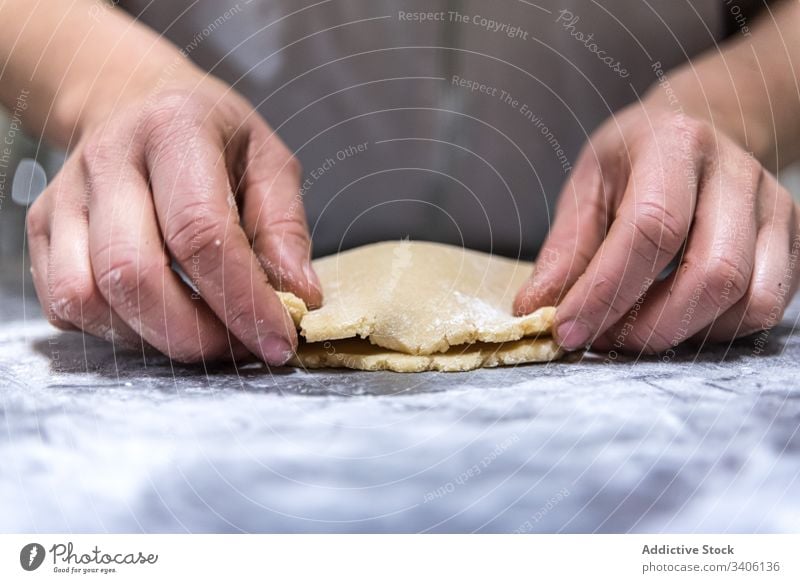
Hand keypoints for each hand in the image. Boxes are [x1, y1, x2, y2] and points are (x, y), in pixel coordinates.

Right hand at [26, 74, 320, 363]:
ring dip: (154, 338)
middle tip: (241, 346)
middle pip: (134, 274)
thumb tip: (301, 296)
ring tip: (203, 333)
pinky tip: (158, 317)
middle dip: (196, 333)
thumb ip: (285, 227)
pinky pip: (66, 306)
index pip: (200, 231)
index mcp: (174, 130)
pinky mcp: (40, 229)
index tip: (277, 339)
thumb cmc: (211, 137)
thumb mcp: (267, 161)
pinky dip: (116, 332)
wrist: (134, 102)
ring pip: (89, 298)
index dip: (242, 300)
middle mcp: (108, 160)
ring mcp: (64, 196)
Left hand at [515, 103, 799, 352]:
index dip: (606, 290)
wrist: (700, 128)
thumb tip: (533, 310)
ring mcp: (774, 207)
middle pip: (712, 273)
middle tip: (602, 337)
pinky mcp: (792, 239)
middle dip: (648, 326)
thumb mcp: (587, 187)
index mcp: (674, 146)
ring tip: (634, 331)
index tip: (566, 329)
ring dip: (682, 334)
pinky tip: (676, 319)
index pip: (650, 228)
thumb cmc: (634, 161)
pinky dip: (716, 331)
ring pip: (747, 298)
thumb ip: (564, 249)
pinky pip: (766, 307)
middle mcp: (735, 173)